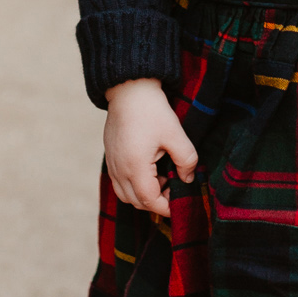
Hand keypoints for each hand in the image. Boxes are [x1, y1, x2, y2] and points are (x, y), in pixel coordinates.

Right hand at [104, 77, 198, 220]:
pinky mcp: (110, 156)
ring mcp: (112, 164)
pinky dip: (134, 184)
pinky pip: (120, 182)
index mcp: (134, 166)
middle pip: (136, 201)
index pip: (149, 200)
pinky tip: (149, 169)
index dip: (166, 207)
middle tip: (174, 190)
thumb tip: (187, 178)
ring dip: (144, 194)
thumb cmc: (152, 110)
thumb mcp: (176, 134)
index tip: (179, 203)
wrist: (129, 89)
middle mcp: (119, 169)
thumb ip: (186, 160)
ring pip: (125, 194)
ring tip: (162, 178)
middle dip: (156, 202)